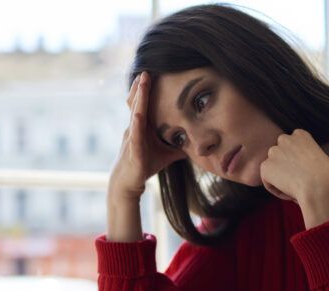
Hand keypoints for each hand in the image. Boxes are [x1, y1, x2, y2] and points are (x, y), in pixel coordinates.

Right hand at [109, 72, 186, 198]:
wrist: (129, 182)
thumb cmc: (145, 164)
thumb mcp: (167, 152)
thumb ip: (181, 144)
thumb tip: (200, 140)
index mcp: (142, 126)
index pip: (144, 103)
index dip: (147, 88)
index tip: (153, 72)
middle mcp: (135, 127)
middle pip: (137, 102)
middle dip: (141, 85)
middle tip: (146, 69)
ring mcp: (132, 137)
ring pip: (135, 112)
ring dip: (139, 96)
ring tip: (142, 80)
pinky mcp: (133, 150)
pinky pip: (134, 134)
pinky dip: (136, 123)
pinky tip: (139, 114)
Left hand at [259, 129, 328, 227]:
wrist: (322, 187)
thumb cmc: (327, 178)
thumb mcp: (319, 159)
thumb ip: (304, 158)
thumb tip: (294, 170)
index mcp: (300, 135)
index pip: (290, 147)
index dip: (297, 163)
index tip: (306, 173)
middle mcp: (285, 139)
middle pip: (279, 157)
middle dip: (285, 168)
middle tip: (299, 182)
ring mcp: (274, 152)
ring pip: (273, 169)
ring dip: (281, 179)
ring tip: (296, 188)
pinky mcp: (266, 166)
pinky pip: (267, 181)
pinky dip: (277, 190)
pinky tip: (290, 192)